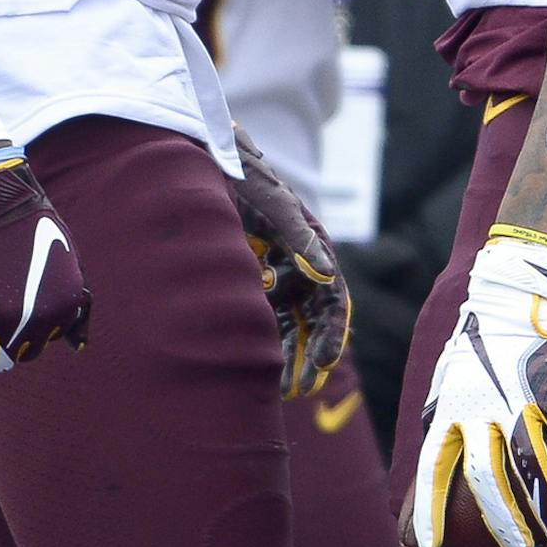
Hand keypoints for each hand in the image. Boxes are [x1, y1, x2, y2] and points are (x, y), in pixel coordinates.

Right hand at [0, 146, 90, 376]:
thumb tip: (78, 347)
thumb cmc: (28, 219)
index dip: (34, 323)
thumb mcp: (65, 257)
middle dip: (12, 334)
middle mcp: (38, 318)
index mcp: (65, 305)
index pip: (49, 339)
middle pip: (24, 350)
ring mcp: (2, 316)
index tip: (20, 300)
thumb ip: (74, 304)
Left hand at [232, 125, 347, 398]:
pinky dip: (264, 336)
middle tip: (301, 388)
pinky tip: (255, 363)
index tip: (323, 363)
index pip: (333, 300)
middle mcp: (301, 263)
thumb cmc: (249, 177)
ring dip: (288, 352)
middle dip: (310, 353)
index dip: (331, 333)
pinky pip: (264, 311)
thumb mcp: (275, 204)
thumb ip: (300, 238)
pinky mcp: (253, 272)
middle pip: (312, 319)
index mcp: (314, 247)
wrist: (214, 158)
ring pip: (289, 321)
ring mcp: (277, 269)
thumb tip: (328, 276)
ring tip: (282, 388)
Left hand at [412, 229, 546, 546]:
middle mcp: (480, 408)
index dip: (430, 507)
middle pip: (485, 474)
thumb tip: (437, 448)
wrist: (511, 290)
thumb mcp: (449, 374)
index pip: (433, 466)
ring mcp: (515, 399)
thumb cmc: (479, 336)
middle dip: (500, 517)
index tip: (427, 545)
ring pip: (530, 461)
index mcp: (452, 408)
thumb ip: (445, 412)